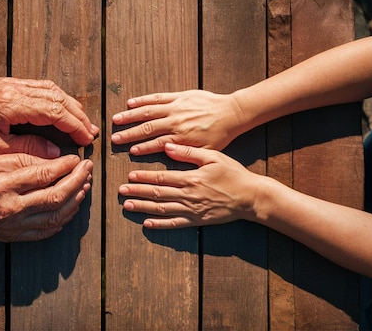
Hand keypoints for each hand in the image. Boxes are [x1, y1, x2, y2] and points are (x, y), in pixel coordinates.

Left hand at [0, 78, 98, 157]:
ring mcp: (13, 83)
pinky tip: (64, 110)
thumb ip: (26, 148)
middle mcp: (15, 89)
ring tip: (82, 123)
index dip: (74, 125)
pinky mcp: (11, 83)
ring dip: (70, 106)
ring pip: (52, 90)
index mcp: (12, 104)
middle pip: (57, 98)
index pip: (53, 111)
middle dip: (78, 116)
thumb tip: (54, 151)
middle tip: (91, 132)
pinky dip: (58, 99)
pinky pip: (42, 87)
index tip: (87, 139)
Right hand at [0, 153, 92, 241]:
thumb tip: (53, 158)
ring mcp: (13, 226)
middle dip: (77, 182)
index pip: (43, 175)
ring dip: (75, 200)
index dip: (65, 166)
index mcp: (1, 185)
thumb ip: (20, 157)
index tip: (77, 158)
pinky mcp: (15, 236)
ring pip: (55, 216)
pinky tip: (72, 205)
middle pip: (55, 197)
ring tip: (85, 185)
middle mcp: (10, 208)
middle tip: (88, 169)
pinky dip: (64, 218)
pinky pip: (47, 231)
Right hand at [111, 90, 244, 153]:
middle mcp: (175, 121)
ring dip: (130, 116)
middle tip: (114, 138)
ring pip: (148, 111)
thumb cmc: (219, 135)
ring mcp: (175, 107)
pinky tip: (130, 103)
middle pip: (147, 128)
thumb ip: (186, 153)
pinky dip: (142, 100)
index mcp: (181, 137)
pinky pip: (157, 98)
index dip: (141, 147)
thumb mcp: (206, 150)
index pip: (156, 143)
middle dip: (129, 133)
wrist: (231, 113)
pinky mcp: (178, 96)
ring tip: (116, 120)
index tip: (129, 151)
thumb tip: (166, 152)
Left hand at [119, 143, 258, 228]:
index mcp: (190, 178)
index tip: (129, 176)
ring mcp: (192, 210)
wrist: (250, 197)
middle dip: (137, 192)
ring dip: (143, 208)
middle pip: (157, 194)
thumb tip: (167, 146)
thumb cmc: (233, 174)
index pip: (161, 178)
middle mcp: (188, 196)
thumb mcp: (213, 157)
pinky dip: (160, 225)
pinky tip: (147, 224)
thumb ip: (189, 152)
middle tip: (121, 191)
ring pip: (161, 209)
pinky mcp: (197, 221)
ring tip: (127, 206)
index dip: (144, 178)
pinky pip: (175, 224)